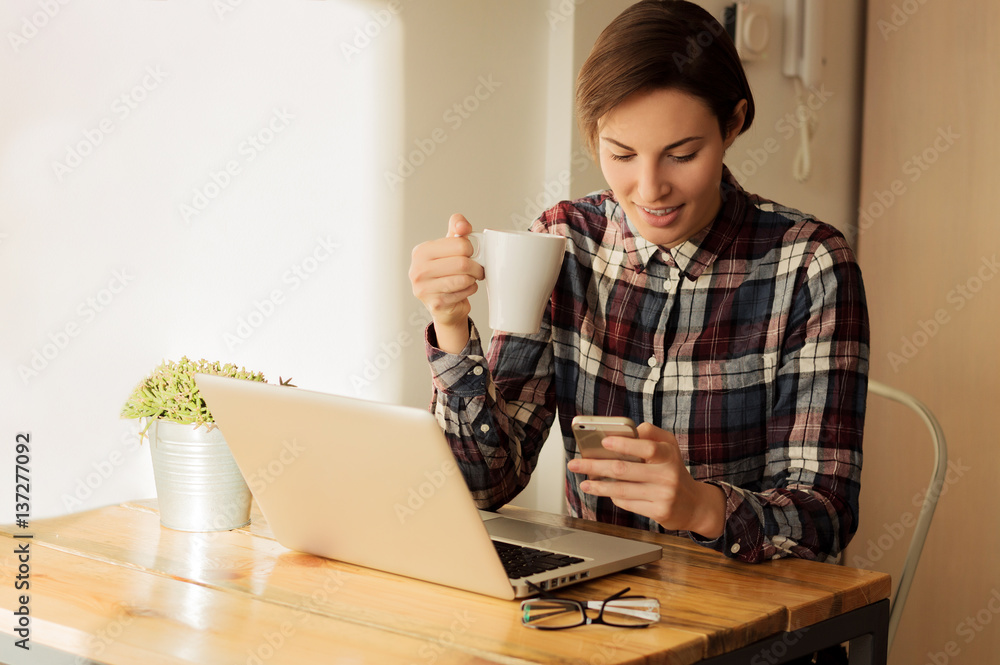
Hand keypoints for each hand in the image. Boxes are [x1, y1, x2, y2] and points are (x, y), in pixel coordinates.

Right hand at [408, 214, 484, 352]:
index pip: (459, 243)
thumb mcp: (450, 247)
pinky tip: (464, 290)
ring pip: (464, 279)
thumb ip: (457, 229)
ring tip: (470, 279)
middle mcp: (418, 270)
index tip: (468, 254)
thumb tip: (462, 226)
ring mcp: (424, 289)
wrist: (444, 304)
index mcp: (421, 251)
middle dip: (476, 267)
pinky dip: (470, 290)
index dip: (470, 249)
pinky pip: (463, 293)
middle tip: (476, 269)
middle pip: (463, 263)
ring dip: (473, 279)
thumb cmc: (447, 272)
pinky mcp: (435, 304)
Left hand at [566, 422, 725, 537]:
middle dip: (595, 466)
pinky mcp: (659, 512)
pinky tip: (605, 492)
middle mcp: (667, 475)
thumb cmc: (673, 470)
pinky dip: (614, 497)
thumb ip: (650, 433)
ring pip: (621, 490)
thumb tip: (627, 429)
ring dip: (598, 486)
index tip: (604, 441)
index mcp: (668, 455)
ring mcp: (664, 496)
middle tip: (574, 464)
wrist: (694, 504)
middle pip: (624, 469)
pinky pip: (628, 503)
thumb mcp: (669, 447)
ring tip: (584, 482)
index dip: (624, 443)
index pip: (646, 447)